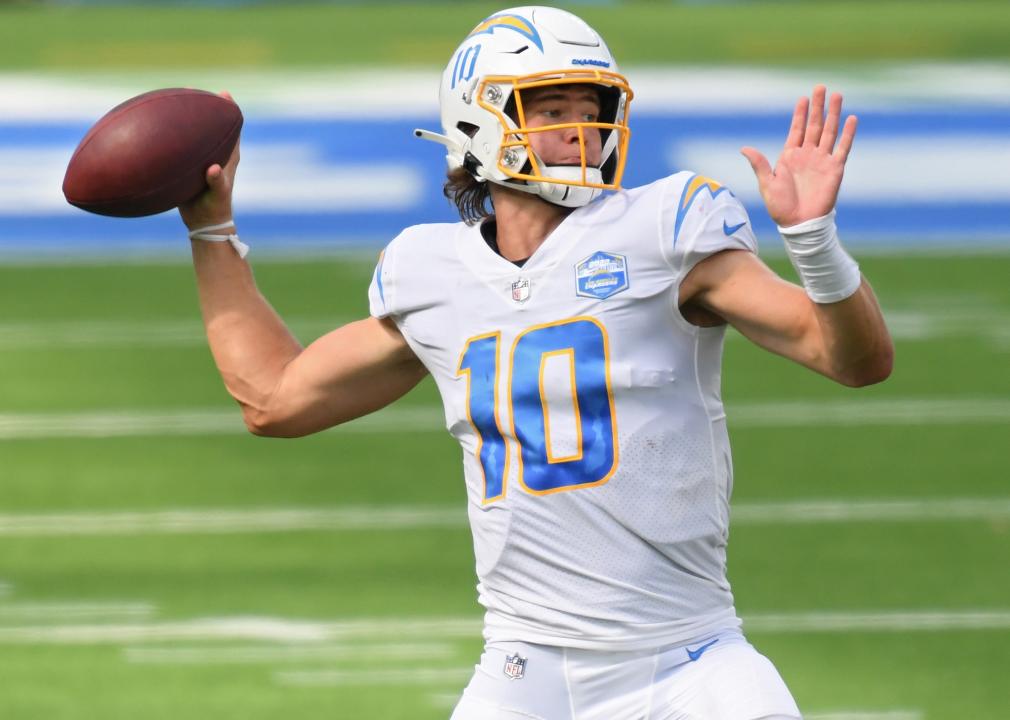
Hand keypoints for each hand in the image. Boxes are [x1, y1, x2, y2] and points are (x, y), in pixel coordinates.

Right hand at [179, 90, 240, 230]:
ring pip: (194, 134)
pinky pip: (180, 146)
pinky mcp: (188, 166)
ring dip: (185, 119)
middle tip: (191, 90)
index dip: (229, 109)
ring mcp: (201, 158)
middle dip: (204, 107)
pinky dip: (171, 137)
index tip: (223, 94)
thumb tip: (212, 168)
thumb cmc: (215, 207)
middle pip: (212, 124)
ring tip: (172, 102)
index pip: (233, 127)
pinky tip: (155, 129)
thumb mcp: (218, 194)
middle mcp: (216, 153)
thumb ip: (217, 181)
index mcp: (228, 155)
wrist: (204, 222)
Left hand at [741, 85, 856, 226]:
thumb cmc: (781, 206)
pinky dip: (848, 134)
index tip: (802, 98)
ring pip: (829, 131)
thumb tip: (744, 148)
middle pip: (815, 125)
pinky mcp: (835, 169)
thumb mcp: (767, 183)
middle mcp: (807, 155)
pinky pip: (843, 147)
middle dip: (817, 107)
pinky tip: (852, 119)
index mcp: (790, 156)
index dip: (800, 114)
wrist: (799, 223)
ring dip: (834, 114)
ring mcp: (822, 160)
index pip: (797, 129)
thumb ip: (760, 164)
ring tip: (837, 95)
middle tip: (820, 87)